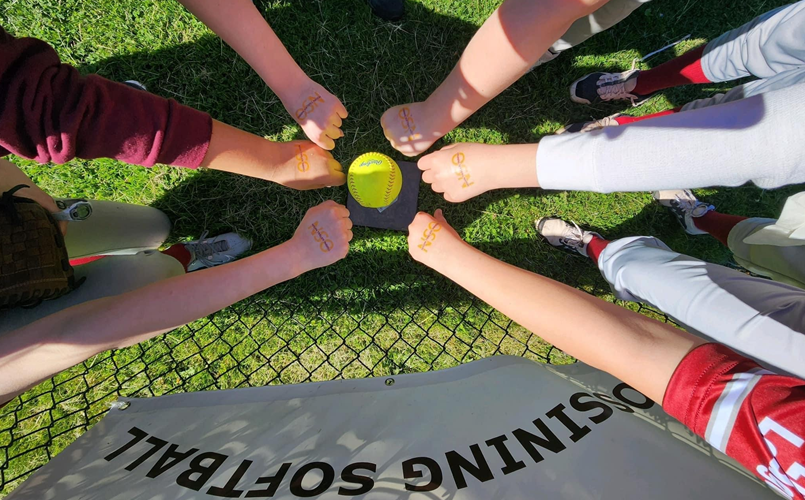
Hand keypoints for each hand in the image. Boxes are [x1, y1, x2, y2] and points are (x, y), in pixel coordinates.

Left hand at [272, 141, 345, 189]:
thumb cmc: (289, 176)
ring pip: (329, 158)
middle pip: (337, 166)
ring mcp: (321, 151)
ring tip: (310, 165)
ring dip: (324, 161)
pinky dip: (317, 154)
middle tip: (319, 173)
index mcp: (326, 174)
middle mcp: (327, 161)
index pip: (341, 177)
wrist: (277, 160)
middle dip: (332, 170)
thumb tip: (328, 182)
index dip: (336, 180)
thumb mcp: (306, 186)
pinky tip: (305, 158)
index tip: (330, 181)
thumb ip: (321, 184)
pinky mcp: (314, 144)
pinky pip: (321, 151)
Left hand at [282, 80, 346, 149]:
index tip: (323, 133)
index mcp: (316, 136)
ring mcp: (331, 116)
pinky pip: (343, 113)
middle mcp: (325, 128)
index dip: (327, 139)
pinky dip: (338, 110)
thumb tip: (342, 134)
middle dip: (331, 128)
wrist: (295, 90)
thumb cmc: (298, 109)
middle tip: (321, 119)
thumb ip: (322, 133)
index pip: (330, 146)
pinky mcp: (335, 104)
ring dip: (334, 118)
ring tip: (322, 110)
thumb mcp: (307, 126)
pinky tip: (328, 105)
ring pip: (339, 122)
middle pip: (337, 134)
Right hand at [291, 201, 352, 270]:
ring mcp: (343, 235)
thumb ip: (328, 206)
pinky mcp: (344, 247)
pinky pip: (346, 245)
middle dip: (341, 227)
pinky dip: (339, 248)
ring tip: (328, 241)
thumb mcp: (312, 212)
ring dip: (341, 237)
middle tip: (328, 233)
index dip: (339, 218)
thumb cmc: (305, 232)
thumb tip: (342, 207)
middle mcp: (340, 221)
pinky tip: (329, 248)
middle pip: (348, 223)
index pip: (346, 212)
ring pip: (349, 234)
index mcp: (333, 211)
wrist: (300, 252)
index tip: (331, 224)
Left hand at [380, 102, 444, 156]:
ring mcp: (396, 143)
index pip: (387, 127)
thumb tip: (395, 132)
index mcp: (385, 120)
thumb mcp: (401, 112)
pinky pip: (407, 152)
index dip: (397, 127)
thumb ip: (395, 122)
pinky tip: (419, 140)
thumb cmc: (419, 112)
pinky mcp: (405, 151)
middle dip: (401, 136)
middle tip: (412, 131)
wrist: (431, 117)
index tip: (405, 125)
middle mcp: (388, 132)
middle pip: (392, 137)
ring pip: (399, 146)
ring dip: (406, 143)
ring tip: (417, 134)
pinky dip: (412, 148)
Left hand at [407, 209, 461, 266]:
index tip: (435, 228)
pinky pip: (415, 249)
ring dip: (420, 240)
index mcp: (420, 217)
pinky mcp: (411, 250)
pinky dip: (420, 250)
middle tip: (434, 237)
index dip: (429, 222)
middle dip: (422, 231)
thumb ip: (438, 217)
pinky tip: (430, 252)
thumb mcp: (444, 224)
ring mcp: (411, 239)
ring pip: (414, 238)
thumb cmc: (449, 236)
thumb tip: (438, 211)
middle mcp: (413, 227)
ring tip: (433, 246)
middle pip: (416, 227)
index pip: (421, 217)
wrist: (450, 254)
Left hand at [419, 142, 539, 201]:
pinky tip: (463, 185)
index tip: (435, 163)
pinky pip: (446, 195)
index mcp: (435, 160)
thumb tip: (436, 159)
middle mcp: (437, 175)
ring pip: (436, 187)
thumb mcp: (456, 146)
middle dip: (433, 174)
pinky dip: (452, 192)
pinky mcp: (454, 198)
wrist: (492, 166)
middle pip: (426, 178)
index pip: (421, 165)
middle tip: (447, 171)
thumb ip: (442, 154)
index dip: (428, 164)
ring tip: (457, 177)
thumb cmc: (476, 152)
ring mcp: (445, 188)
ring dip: (442, 183)